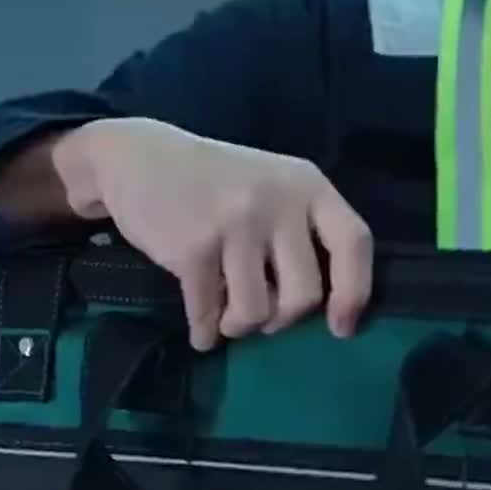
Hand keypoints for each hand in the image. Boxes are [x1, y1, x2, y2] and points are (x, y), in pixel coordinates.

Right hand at [53, 117, 372, 351]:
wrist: (136, 158)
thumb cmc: (214, 184)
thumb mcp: (271, 188)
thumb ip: (299, 235)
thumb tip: (322, 313)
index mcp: (307, 185)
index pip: (353, 243)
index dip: (354, 292)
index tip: (342, 327)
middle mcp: (278, 201)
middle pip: (305, 295)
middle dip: (282, 319)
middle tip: (263, 313)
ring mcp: (236, 223)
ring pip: (257, 312)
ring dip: (239, 326)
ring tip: (227, 316)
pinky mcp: (194, 247)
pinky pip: (209, 313)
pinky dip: (205, 331)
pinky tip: (202, 330)